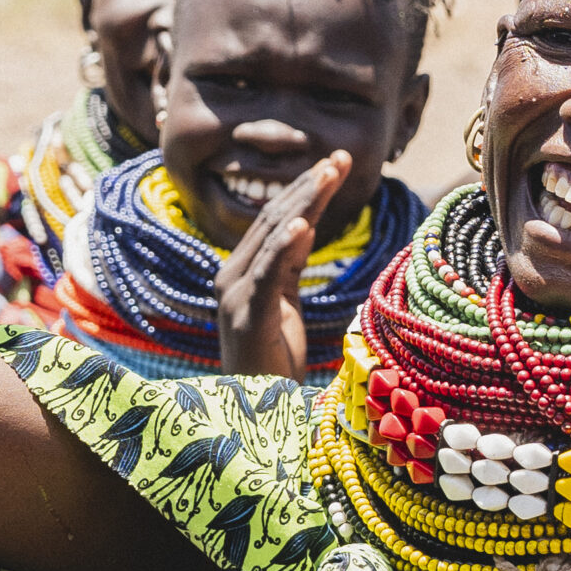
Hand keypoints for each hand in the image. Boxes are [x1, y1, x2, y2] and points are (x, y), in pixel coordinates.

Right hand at [214, 152, 352, 381]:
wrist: (255, 412)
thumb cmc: (273, 359)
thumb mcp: (286, 302)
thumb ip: (289, 265)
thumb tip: (305, 225)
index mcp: (242, 270)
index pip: (276, 219)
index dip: (305, 189)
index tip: (335, 163)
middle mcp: (231, 275)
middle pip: (275, 219)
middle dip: (309, 186)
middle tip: (339, 158)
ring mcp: (234, 295)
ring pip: (272, 237)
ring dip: (304, 202)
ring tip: (328, 173)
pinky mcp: (246, 316)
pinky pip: (267, 274)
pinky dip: (284, 246)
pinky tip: (303, 223)